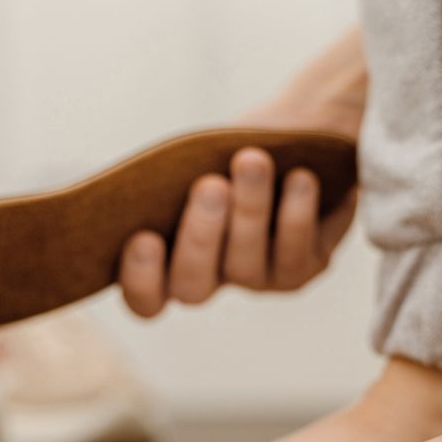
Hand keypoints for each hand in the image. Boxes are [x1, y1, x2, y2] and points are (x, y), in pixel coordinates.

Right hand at [118, 146, 357, 317]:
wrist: (293, 143)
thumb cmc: (228, 150)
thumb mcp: (195, 155)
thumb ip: (176, 173)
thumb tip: (169, 170)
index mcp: (167, 258)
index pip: (145, 298)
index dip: (140, 280)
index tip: (144, 237)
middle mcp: (210, 279)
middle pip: (192, 287)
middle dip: (199, 236)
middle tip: (211, 185)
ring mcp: (255, 279)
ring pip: (245, 264)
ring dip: (249, 211)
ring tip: (253, 160)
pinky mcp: (301, 270)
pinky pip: (295, 254)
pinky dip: (296, 213)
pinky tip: (300, 178)